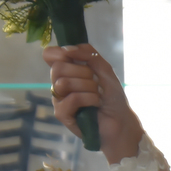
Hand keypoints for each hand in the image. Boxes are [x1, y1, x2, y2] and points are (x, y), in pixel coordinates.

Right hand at [42, 44, 142, 161]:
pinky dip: (89, 98)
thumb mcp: (105, 70)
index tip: (73, 57)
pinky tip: (96, 103)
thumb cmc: (112, 96)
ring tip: (97, 94)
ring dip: (88, 87)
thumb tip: (67, 49)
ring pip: (63, 83)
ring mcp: (59, 99)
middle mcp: (60, 83)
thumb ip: (89, 54)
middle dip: (83, 72)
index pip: (49, 55)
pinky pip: (71, 99)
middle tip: (95, 82)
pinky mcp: (62, 114)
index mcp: (68, 70)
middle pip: (58, 68)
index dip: (59, 53)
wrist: (121, 121)